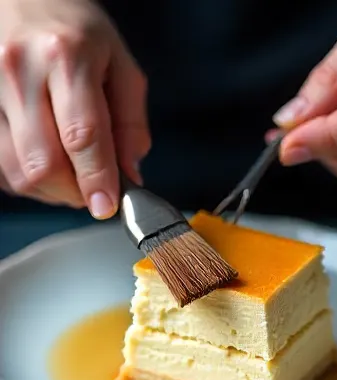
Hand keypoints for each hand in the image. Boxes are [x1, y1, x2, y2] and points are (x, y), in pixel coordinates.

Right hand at [0, 0, 149, 216]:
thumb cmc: (74, 29)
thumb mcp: (119, 64)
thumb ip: (131, 124)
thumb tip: (130, 176)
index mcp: (65, 57)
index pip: (81, 135)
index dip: (96, 180)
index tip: (106, 206)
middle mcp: (20, 71)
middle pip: (44, 163)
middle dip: (74, 191)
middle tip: (92, 188)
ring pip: (18, 171)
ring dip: (50, 189)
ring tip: (70, 173)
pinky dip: (26, 177)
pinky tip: (44, 161)